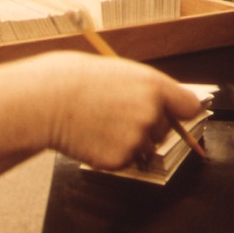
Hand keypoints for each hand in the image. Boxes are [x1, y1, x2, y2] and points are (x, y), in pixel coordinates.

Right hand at [4, 52, 202, 170]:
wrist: (44, 100)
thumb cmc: (72, 79)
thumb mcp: (116, 71)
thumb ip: (144, 88)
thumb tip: (162, 102)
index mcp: (153, 86)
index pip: (189, 106)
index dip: (179, 111)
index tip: (174, 114)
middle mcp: (151, 114)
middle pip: (165, 129)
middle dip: (146, 125)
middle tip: (115, 114)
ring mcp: (137, 139)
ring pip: (144, 146)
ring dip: (128, 141)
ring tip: (98, 123)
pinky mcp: (120, 159)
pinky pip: (124, 160)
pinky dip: (110, 153)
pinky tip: (91, 136)